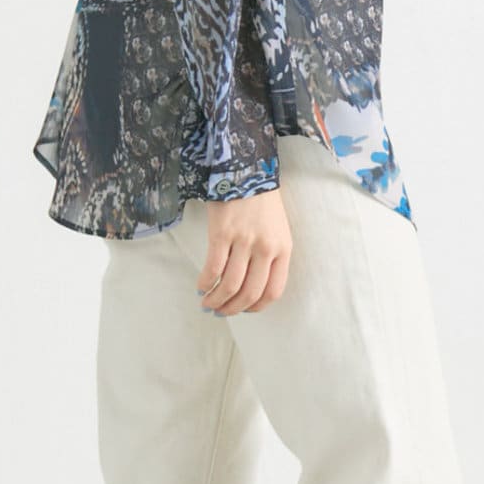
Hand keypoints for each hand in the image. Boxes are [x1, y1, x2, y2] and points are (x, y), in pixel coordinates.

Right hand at [197, 186, 291, 314]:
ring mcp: (244, 241)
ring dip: (216, 300)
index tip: (244, 310)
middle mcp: (266, 248)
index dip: (256, 307)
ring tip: (207, 303)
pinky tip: (201, 286)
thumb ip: (270, 256)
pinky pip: (213, 268)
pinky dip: (205, 283)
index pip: (273, 291)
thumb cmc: (261, 202)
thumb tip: (249, 287)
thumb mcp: (277, 230)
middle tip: (221, 312)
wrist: (246, 171)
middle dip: (233, 309)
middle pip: (250, 292)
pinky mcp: (222, 233)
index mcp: (283, 250)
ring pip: (230, 285)